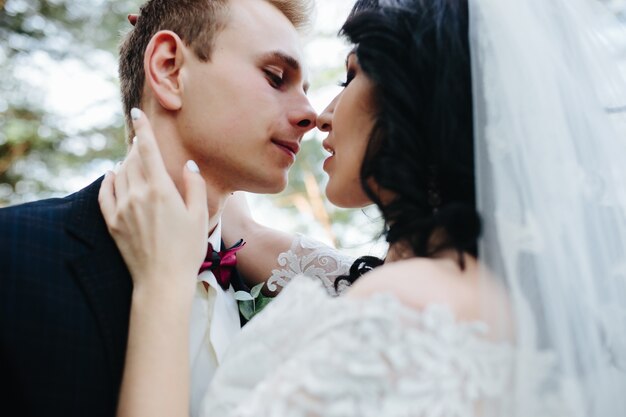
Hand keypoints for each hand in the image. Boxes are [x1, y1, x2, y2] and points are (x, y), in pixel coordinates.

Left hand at [98, 108, 207, 296]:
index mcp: (161, 190)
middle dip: (136, 148)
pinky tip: (111, 176)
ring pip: (119, 175)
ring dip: (125, 163)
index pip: (148, 151)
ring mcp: (122, 209)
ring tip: (133, 160)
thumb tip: (188, 165)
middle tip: (142, 143)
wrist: (161, 280)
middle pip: (132, 160)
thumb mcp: (199, 216)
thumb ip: (194, 186)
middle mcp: (137, 195)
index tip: (136, 113)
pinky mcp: (112, 223)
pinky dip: (108, 181)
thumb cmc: (186, 250)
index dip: (143, 129)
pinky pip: (105, 194)